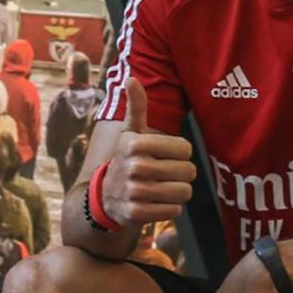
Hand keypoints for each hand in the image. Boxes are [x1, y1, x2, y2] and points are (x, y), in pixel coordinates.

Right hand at [100, 78, 195, 226]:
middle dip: (181, 174)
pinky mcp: (136, 214)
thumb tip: (131, 78)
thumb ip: (136, 107)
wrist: (104, 197)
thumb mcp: (130, 133)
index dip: (180, 154)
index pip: (185, 149)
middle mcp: (134, 167)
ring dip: (177, 192)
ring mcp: (134, 191)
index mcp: (135, 143)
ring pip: (183, 192)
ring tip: (162, 188)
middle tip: (165, 174)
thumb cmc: (126, 159)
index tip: (165, 155)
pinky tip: (156, 203)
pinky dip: (169, 209)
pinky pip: (174, 211)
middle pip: (188, 172)